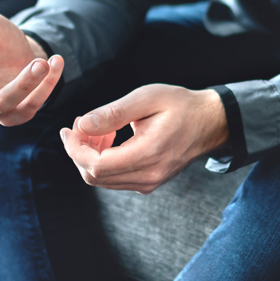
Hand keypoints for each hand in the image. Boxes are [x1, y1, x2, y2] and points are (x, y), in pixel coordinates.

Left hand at [60, 85, 228, 192]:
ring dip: (90, 156)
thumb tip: (82, 124)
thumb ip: (113, 112)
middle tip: (79, 125)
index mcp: (149, 154)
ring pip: (103, 180)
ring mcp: (150, 182)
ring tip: (98, 129)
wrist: (210, 122)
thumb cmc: (181, 105)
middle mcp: (149, 175)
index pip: (97, 165)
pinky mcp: (149, 182)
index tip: (68, 128)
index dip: (74, 149)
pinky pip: (115, 179)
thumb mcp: (147, 98)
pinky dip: (103, 161)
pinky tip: (110, 139)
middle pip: (95, 176)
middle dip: (79, 151)